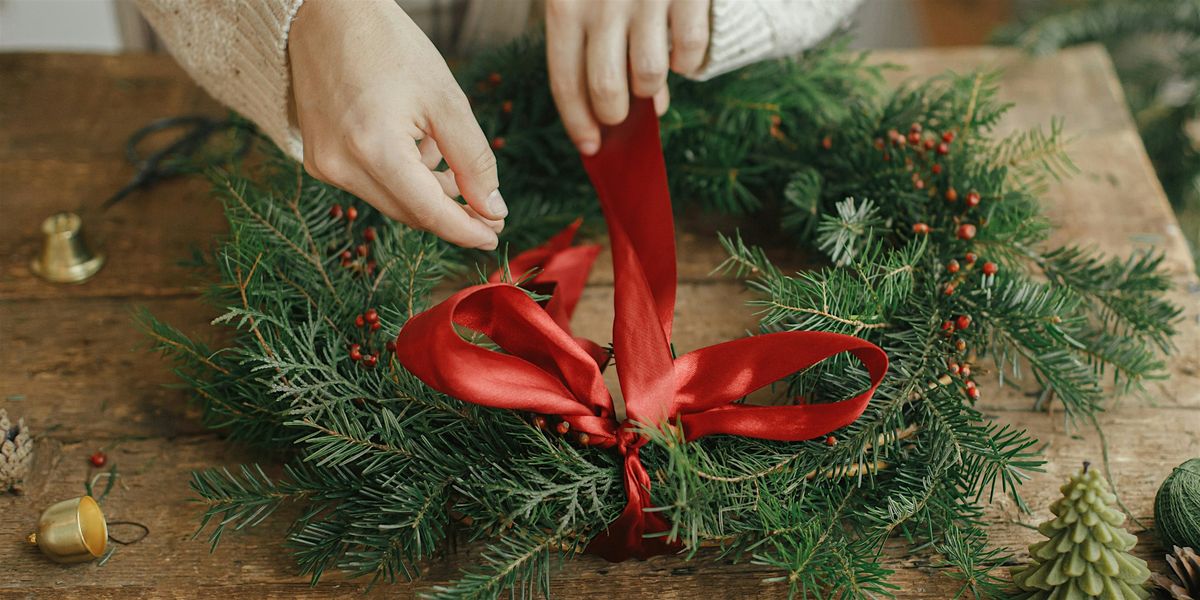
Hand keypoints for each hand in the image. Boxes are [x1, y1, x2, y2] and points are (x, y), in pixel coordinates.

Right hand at [289, 0, 504, 249]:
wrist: (324, 14)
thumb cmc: (390, 46)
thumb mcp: (445, 99)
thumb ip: (473, 159)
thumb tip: (493, 209)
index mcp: (374, 149)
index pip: (430, 212)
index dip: (467, 230)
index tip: (497, 235)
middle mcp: (341, 166)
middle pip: (411, 213)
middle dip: (452, 215)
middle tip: (490, 211)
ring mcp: (323, 166)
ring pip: (392, 202)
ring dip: (429, 196)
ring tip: (456, 173)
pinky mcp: (318, 159)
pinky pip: (370, 185)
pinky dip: (401, 179)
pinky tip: (420, 153)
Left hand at [545, 0, 710, 154]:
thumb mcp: (592, 5)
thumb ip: (598, 51)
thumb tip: (621, 118)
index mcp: (566, 6)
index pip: (566, 81)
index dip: (577, 122)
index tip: (590, 146)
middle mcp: (601, 2)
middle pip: (606, 89)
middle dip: (614, 114)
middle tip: (622, 112)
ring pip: (649, 76)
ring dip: (651, 87)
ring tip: (649, 69)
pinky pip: (689, 51)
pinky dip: (687, 61)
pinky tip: (680, 46)